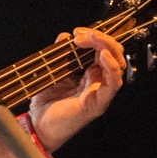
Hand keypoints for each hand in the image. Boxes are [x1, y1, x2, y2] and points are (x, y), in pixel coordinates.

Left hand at [28, 26, 125, 150]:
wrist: (38, 125)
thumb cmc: (46, 102)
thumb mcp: (52, 72)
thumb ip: (60, 55)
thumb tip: (64, 36)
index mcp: (89, 73)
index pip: (101, 49)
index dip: (94, 37)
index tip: (77, 32)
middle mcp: (98, 81)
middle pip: (113, 54)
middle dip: (101, 38)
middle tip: (81, 34)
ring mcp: (100, 91)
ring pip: (118, 65)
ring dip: (107, 47)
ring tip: (92, 38)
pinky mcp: (98, 102)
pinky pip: (113, 84)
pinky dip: (112, 67)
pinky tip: (103, 56)